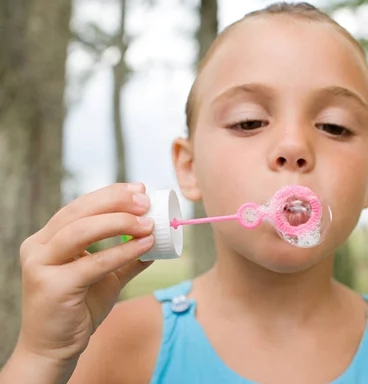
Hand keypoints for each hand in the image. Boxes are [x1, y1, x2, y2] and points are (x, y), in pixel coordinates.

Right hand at [16, 182, 155, 365]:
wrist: (55, 348)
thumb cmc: (78, 308)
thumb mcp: (106, 277)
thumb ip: (127, 258)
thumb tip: (157, 240)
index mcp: (47, 238)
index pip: (80, 206)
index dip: (110, 194)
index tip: (140, 189)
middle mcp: (38, 246)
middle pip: (79, 212)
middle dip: (115, 202)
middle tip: (145, 201)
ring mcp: (41, 265)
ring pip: (81, 231)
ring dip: (119, 223)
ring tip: (148, 224)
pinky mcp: (52, 286)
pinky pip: (93, 263)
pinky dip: (121, 252)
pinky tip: (144, 246)